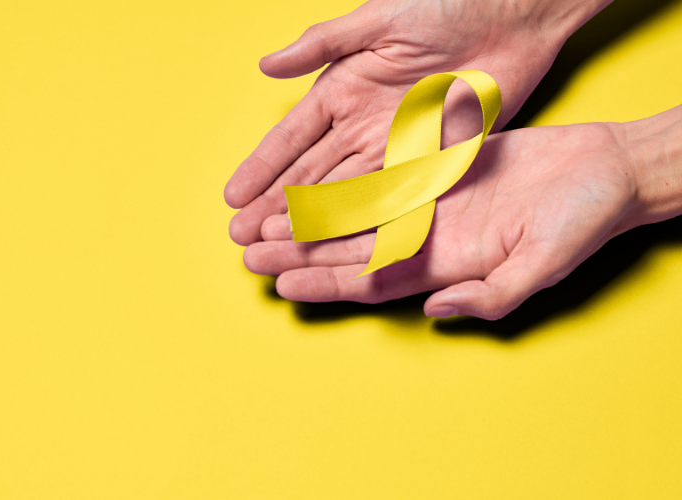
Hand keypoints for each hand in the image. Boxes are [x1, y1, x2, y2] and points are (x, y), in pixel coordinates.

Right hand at [224, 0, 610, 245]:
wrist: (513, 15)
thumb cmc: (446, 5)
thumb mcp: (378, 18)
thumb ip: (322, 44)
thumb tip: (265, 65)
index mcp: (342, 90)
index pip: (291, 137)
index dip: (261, 167)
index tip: (233, 197)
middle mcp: (362, 125)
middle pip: (311, 174)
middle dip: (275, 206)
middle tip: (243, 236)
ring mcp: (395, 147)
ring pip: (344, 194)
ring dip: (311, 221)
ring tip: (278, 246)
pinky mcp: (431, 161)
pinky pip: (393, 198)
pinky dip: (365, 222)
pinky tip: (339, 242)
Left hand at [242, 121, 641, 319]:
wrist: (604, 168)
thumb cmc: (582, 220)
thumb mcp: (543, 264)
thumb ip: (491, 293)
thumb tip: (436, 311)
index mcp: (446, 266)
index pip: (371, 279)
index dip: (326, 283)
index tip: (282, 284)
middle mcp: (428, 238)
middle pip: (351, 250)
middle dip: (302, 253)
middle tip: (251, 254)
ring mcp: (429, 203)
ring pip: (356, 214)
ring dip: (312, 219)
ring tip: (267, 222)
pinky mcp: (436, 170)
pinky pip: (380, 176)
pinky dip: (345, 182)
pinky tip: (312, 184)